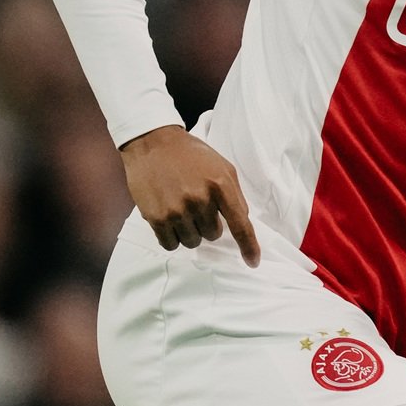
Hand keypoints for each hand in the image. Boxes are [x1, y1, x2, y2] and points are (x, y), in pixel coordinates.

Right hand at [118, 125, 260, 265]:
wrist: (152, 142)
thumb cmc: (190, 155)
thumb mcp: (221, 166)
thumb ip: (233, 194)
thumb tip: (242, 221)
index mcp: (221, 184)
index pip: (240, 223)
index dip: (249, 246)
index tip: (253, 262)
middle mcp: (201, 199)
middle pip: (213, 235)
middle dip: (207, 224)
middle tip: (195, 203)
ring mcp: (178, 209)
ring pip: (193, 242)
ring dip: (189, 231)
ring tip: (180, 208)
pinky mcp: (157, 218)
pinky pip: (171, 244)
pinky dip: (172, 237)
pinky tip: (168, 217)